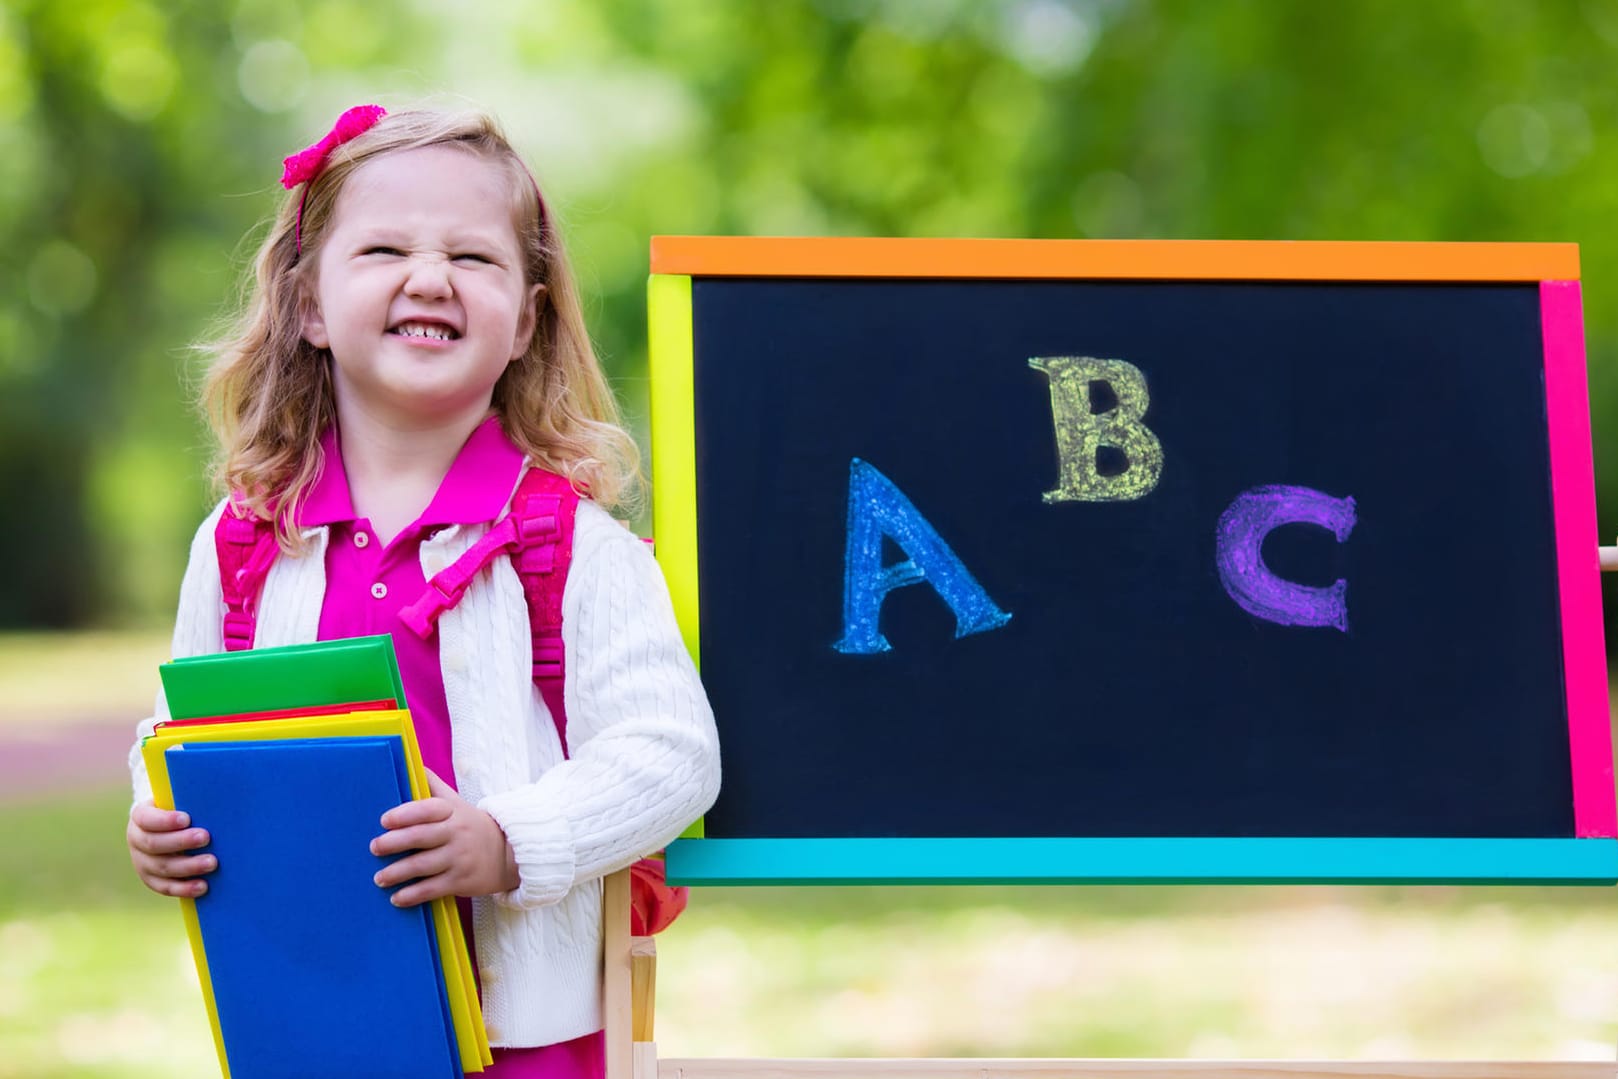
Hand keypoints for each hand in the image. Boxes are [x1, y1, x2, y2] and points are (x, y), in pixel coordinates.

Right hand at [127, 800, 215, 897]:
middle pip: (155, 844)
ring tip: (211, 863)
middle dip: (181, 842)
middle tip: (206, 838)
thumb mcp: (178, 799)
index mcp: (139, 817)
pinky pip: (166, 887)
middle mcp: (136, 840)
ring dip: (188, 866)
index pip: (147, 819)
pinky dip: (184, 888)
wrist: (166, 828)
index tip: (187, 818)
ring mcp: (141, 862)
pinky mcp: (151, 879)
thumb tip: (218, 795)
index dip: (165, 820)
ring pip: (162, 867)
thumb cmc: (179, 809)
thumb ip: (189, 799)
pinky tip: (203, 886)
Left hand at [370, 769, 518, 907]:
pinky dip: (413, 895)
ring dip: (397, 872)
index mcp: (453, 812)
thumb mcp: (457, 803)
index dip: (406, 813)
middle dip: (394, 843)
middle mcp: (457, 833)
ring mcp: (459, 858)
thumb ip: (434, 786)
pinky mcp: (461, 881)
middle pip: (421, 837)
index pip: (429, 809)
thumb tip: (412, 763)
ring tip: (379, 877)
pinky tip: (397, 898)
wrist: (507, 855)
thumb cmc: (471, 826)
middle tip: (374, 847)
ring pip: (423, 865)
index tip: (384, 820)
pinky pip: (433, 888)